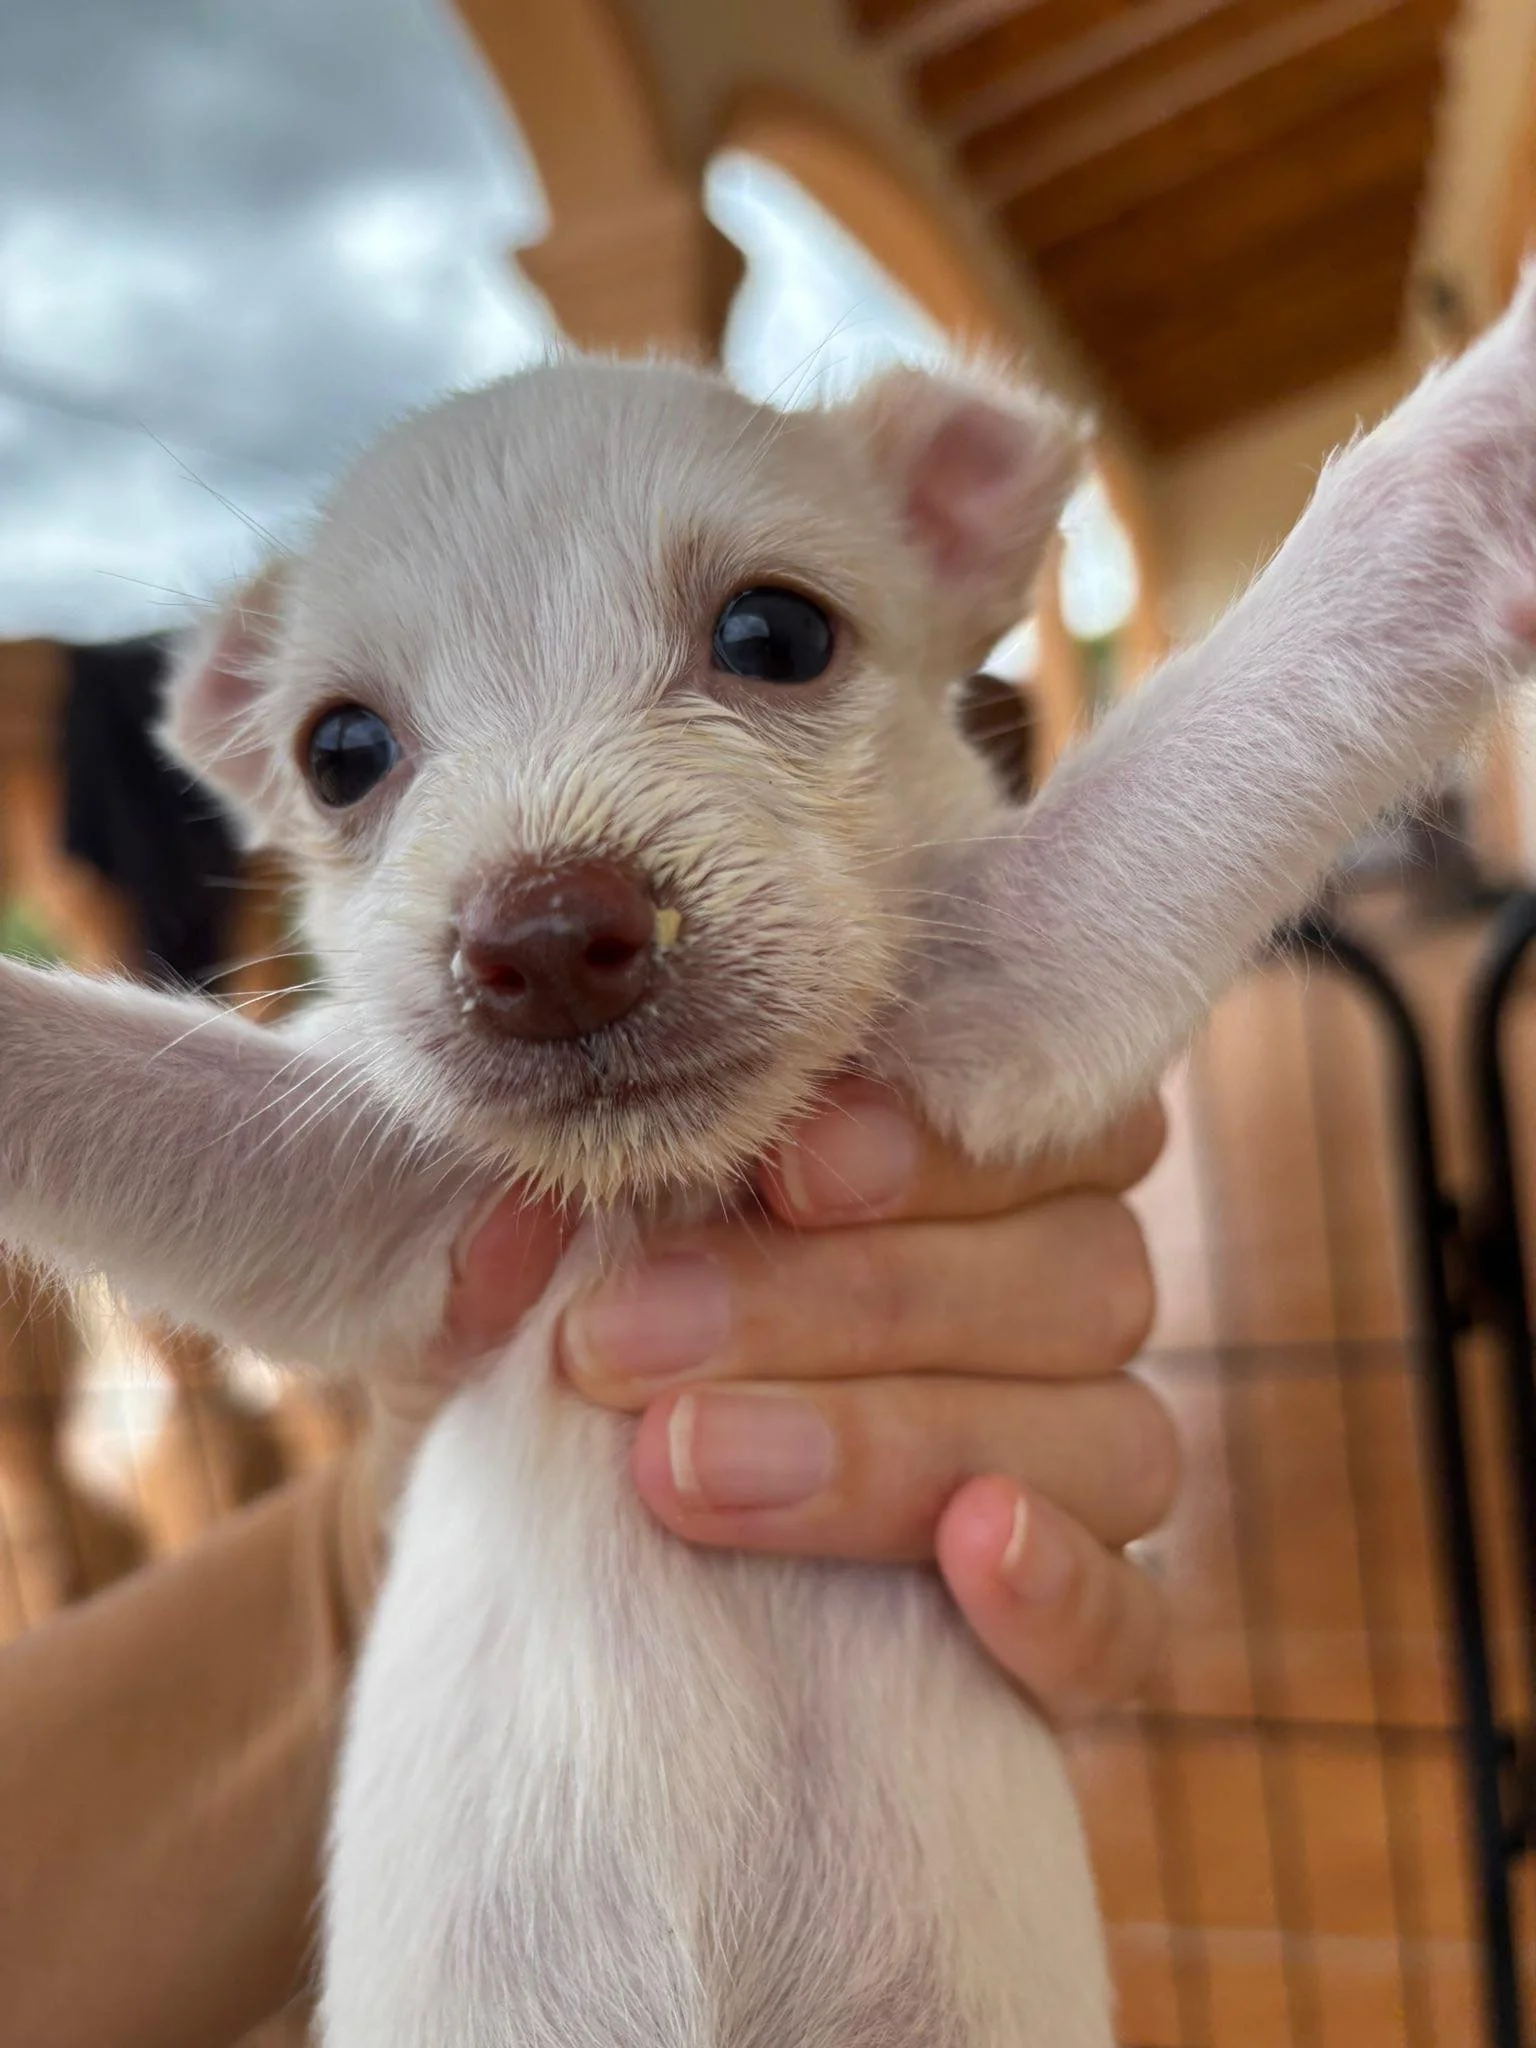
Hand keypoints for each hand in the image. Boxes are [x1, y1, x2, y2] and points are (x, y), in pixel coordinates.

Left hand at [358, 1088, 1174, 1723]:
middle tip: (631, 1343)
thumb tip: (520, 1230)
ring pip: (1107, 1432)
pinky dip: (1065, 1589)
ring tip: (688, 1466)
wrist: (554, 1555)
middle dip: (843, 1303)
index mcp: (975, 1167)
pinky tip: (973, 1558)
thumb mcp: (530, 1274)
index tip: (785, 1170)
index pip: (1035, 1113)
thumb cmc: (574, 1353)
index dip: (930, 1138)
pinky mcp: (1084, 1631)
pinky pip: (1133, 1620)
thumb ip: (538, 1225)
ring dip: (894, 1444)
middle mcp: (1065, 1297)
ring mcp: (1090, 1469)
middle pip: (1068, 1271)